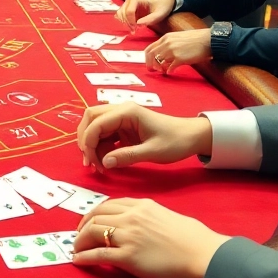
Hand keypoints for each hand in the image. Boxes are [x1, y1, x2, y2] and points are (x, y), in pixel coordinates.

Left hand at [74, 198, 229, 277]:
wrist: (204, 255)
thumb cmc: (194, 239)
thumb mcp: (168, 216)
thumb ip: (150, 216)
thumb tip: (142, 224)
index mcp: (142, 205)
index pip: (109, 204)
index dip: (94, 213)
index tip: (89, 221)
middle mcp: (132, 217)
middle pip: (96, 216)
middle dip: (83, 226)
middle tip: (79, 235)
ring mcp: (129, 236)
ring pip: (93, 232)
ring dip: (80, 241)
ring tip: (77, 249)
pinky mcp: (128, 257)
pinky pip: (98, 254)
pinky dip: (84, 257)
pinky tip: (79, 260)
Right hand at [76, 102, 210, 170]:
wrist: (192, 137)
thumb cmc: (175, 141)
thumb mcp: (153, 152)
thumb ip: (127, 156)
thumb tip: (104, 163)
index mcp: (127, 112)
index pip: (96, 122)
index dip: (88, 142)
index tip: (92, 162)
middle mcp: (121, 111)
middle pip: (91, 118)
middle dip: (86, 140)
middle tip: (90, 162)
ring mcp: (122, 119)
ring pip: (96, 127)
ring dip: (92, 145)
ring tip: (99, 166)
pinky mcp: (124, 128)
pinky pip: (105, 134)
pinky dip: (101, 147)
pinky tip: (106, 162)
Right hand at [118, 0, 175, 27]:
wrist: (162, 2)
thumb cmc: (161, 6)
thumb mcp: (159, 14)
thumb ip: (149, 19)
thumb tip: (138, 24)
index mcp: (137, 0)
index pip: (129, 11)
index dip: (131, 21)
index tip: (136, 28)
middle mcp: (129, 1)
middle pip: (122, 13)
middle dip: (127, 23)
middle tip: (134, 30)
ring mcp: (127, 5)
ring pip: (119, 15)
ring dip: (125, 23)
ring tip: (133, 29)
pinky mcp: (127, 9)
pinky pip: (120, 16)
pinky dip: (124, 22)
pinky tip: (132, 26)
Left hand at [145, 28, 212, 73]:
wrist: (208, 40)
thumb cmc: (196, 39)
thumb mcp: (178, 37)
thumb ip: (169, 44)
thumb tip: (164, 53)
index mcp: (166, 38)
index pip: (149, 48)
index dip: (147, 57)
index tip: (149, 63)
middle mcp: (167, 43)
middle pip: (151, 56)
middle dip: (150, 64)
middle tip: (152, 70)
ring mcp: (172, 51)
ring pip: (159, 62)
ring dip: (159, 68)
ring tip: (163, 71)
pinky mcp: (179, 58)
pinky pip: (169, 67)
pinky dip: (168, 71)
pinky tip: (170, 72)